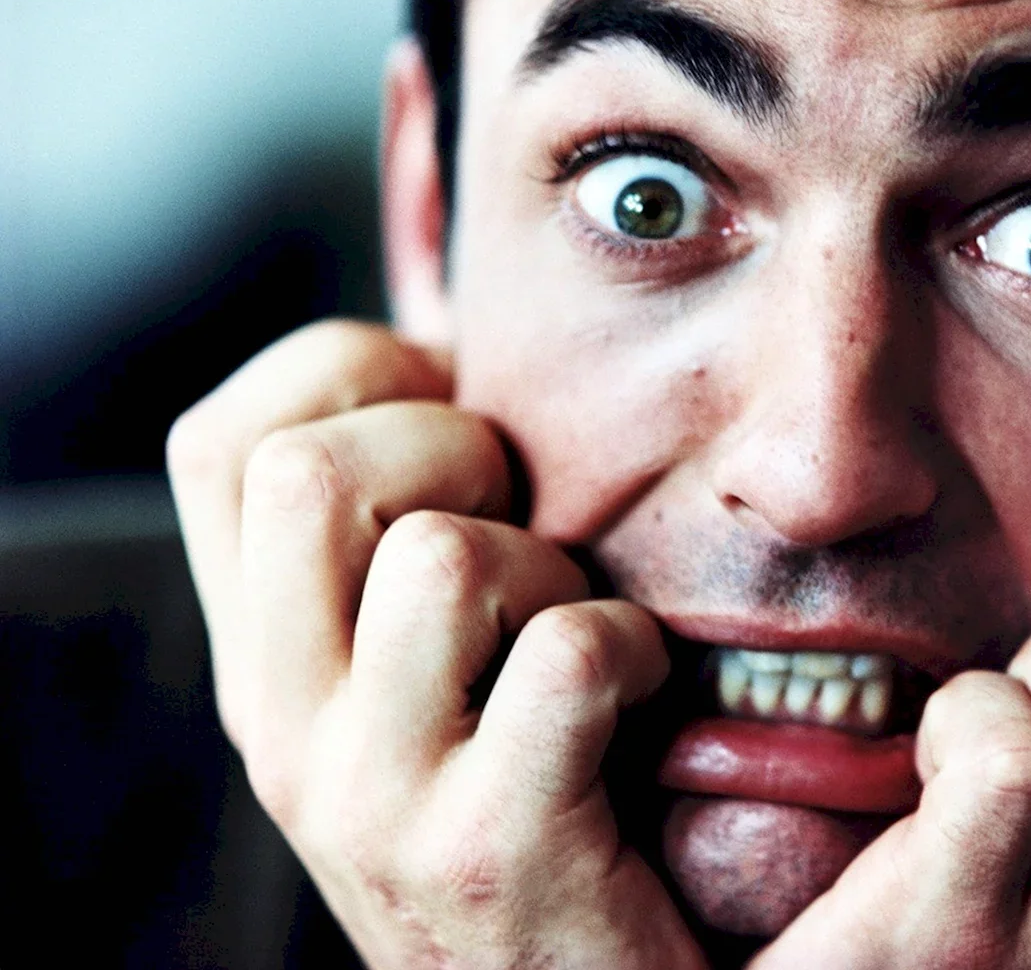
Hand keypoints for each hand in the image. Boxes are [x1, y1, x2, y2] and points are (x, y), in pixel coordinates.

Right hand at [168, 320, 705, 969]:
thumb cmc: (522, 813)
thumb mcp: (410, 683)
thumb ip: (397, 548)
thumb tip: (456, 345)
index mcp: (263, 668)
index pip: (221, 446)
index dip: (346, 378)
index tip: (454, 414)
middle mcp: (282, 729)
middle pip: (299, 471)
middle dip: (443, 443)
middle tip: (521, 516)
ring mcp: (375, 797)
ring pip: (436, 558)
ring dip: (547, 561)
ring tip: (579, 624)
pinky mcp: (491, 849)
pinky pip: (566, 655)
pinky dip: (634, 646)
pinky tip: (644, 693)